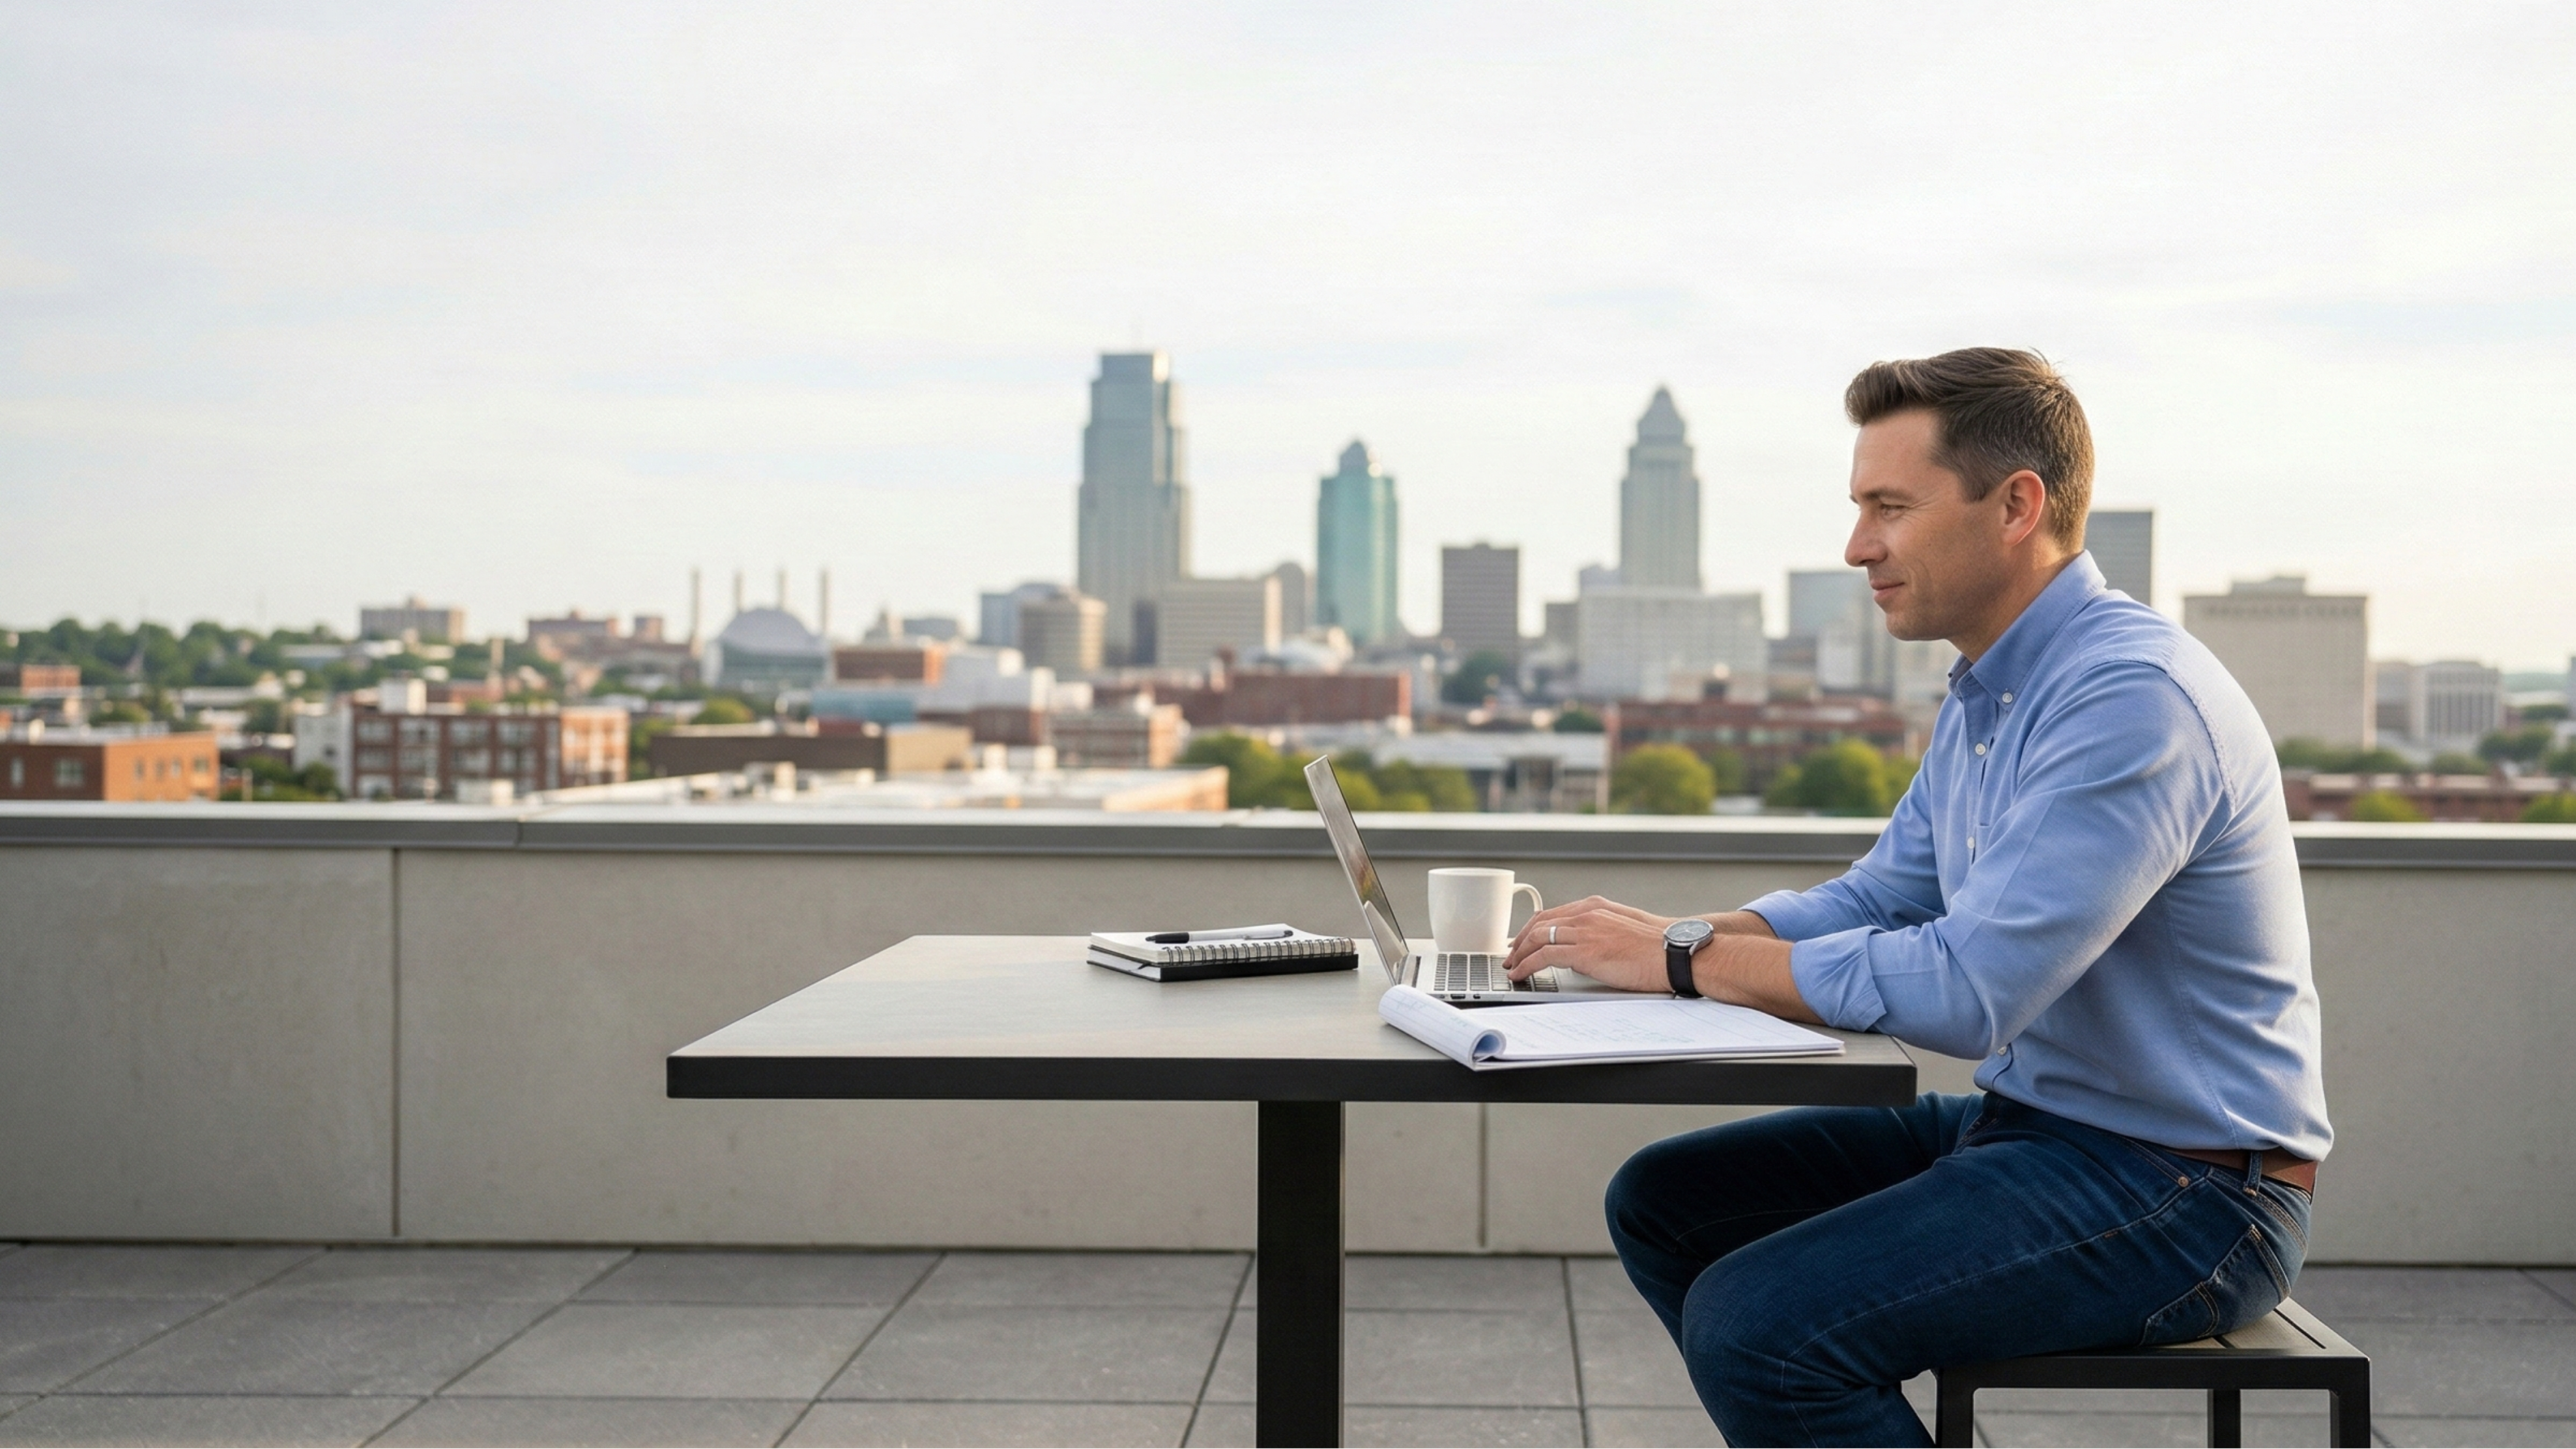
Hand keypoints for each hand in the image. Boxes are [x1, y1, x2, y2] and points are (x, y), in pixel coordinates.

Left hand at [1503, 895, 1677, 992]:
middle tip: (1511, 954)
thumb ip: (1602, 930)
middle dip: (1520, 940)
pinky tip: (1521, 974)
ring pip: (1537, 938)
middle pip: (1539, 923)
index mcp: (1595, 907)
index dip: (1533, 928)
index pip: (1553, 914)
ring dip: (1519, 954)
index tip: (1524, 939)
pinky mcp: (1584, 952)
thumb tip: (1588, 947)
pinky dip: (1527, 965)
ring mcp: (1584, 931)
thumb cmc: (1656, 946)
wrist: (1673, 953)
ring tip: (1512, 967)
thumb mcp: (1624, 928)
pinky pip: (1544, 957)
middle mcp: (1586, 914)